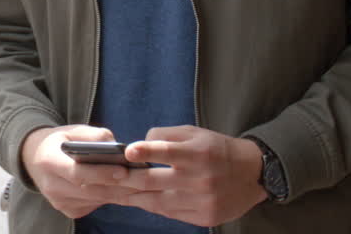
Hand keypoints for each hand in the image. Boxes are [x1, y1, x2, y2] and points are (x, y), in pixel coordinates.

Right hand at [20, 124, 137, 218]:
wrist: (36, 159)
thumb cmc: (61, 140)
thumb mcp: (73, 130)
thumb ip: (94, 136)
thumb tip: (117, 147)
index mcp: (48, 162)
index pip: (77, 173)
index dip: (101, 173)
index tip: (124, 170)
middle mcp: (51, 186)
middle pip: (90, 190)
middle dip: (119, 186)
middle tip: (145, 179)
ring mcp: (59, 202)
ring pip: (96, 200)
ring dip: (121, 193)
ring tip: (144, 184)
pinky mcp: (69, 211)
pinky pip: (95, 204)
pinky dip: (113, 197)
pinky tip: (130, 189)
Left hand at [73, 125, 267, 226]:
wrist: (253, 174)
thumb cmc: (217, 149)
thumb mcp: (195, 133)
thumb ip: (166, 136)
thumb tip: (138, 147)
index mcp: (196, 153)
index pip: (165, 151)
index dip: (145, 152)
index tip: (127, 151)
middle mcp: (198, 177)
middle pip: (152, 181)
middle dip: (122, 180)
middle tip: (97, 177)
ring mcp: (200, 200)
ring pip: (156, 201)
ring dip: (129, 197)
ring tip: (107, 192)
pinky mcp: (203, 217)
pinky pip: (169, 213)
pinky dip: (150, 206)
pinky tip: (133, 201)